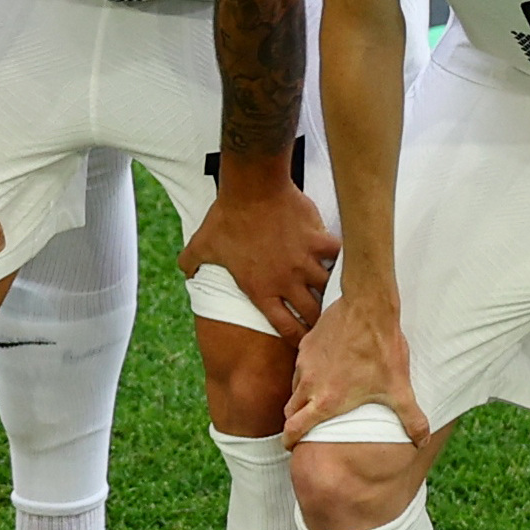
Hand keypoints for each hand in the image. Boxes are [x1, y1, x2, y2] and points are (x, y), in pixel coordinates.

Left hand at [177, 168, 337, 342]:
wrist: (251, 189)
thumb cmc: (226, 218)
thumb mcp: (202, 245)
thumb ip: (191, 262)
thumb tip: (184, 269)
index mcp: (261, 290)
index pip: (286, 328)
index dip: (298, 339)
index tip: (305, 340)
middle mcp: (286, 282)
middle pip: (313, 314)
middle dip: (320, 320)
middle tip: (326, 320)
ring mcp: (304, 262)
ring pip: (328, 287)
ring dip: (332, 290)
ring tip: (338, 292)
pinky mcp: (317, 240)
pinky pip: (338, 255)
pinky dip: (342, 256)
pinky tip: (345, 256)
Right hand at [285, 276, 417, 445]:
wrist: (368, 308)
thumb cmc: (381, 349)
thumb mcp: (399, 388)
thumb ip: (411, 419)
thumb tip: (422, 441)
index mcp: (326, 401)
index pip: (294, 428)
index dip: (290, 440)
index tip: (291, 445)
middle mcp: (309, 384)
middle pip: (289, 410)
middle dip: (294, 421)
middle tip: (303, 426)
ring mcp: (305, 362)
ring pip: (294, 386)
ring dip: (302, 395)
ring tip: (318, 396)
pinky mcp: (307, 343)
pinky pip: (301, 364)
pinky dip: (308, 372)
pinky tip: (326, 368)